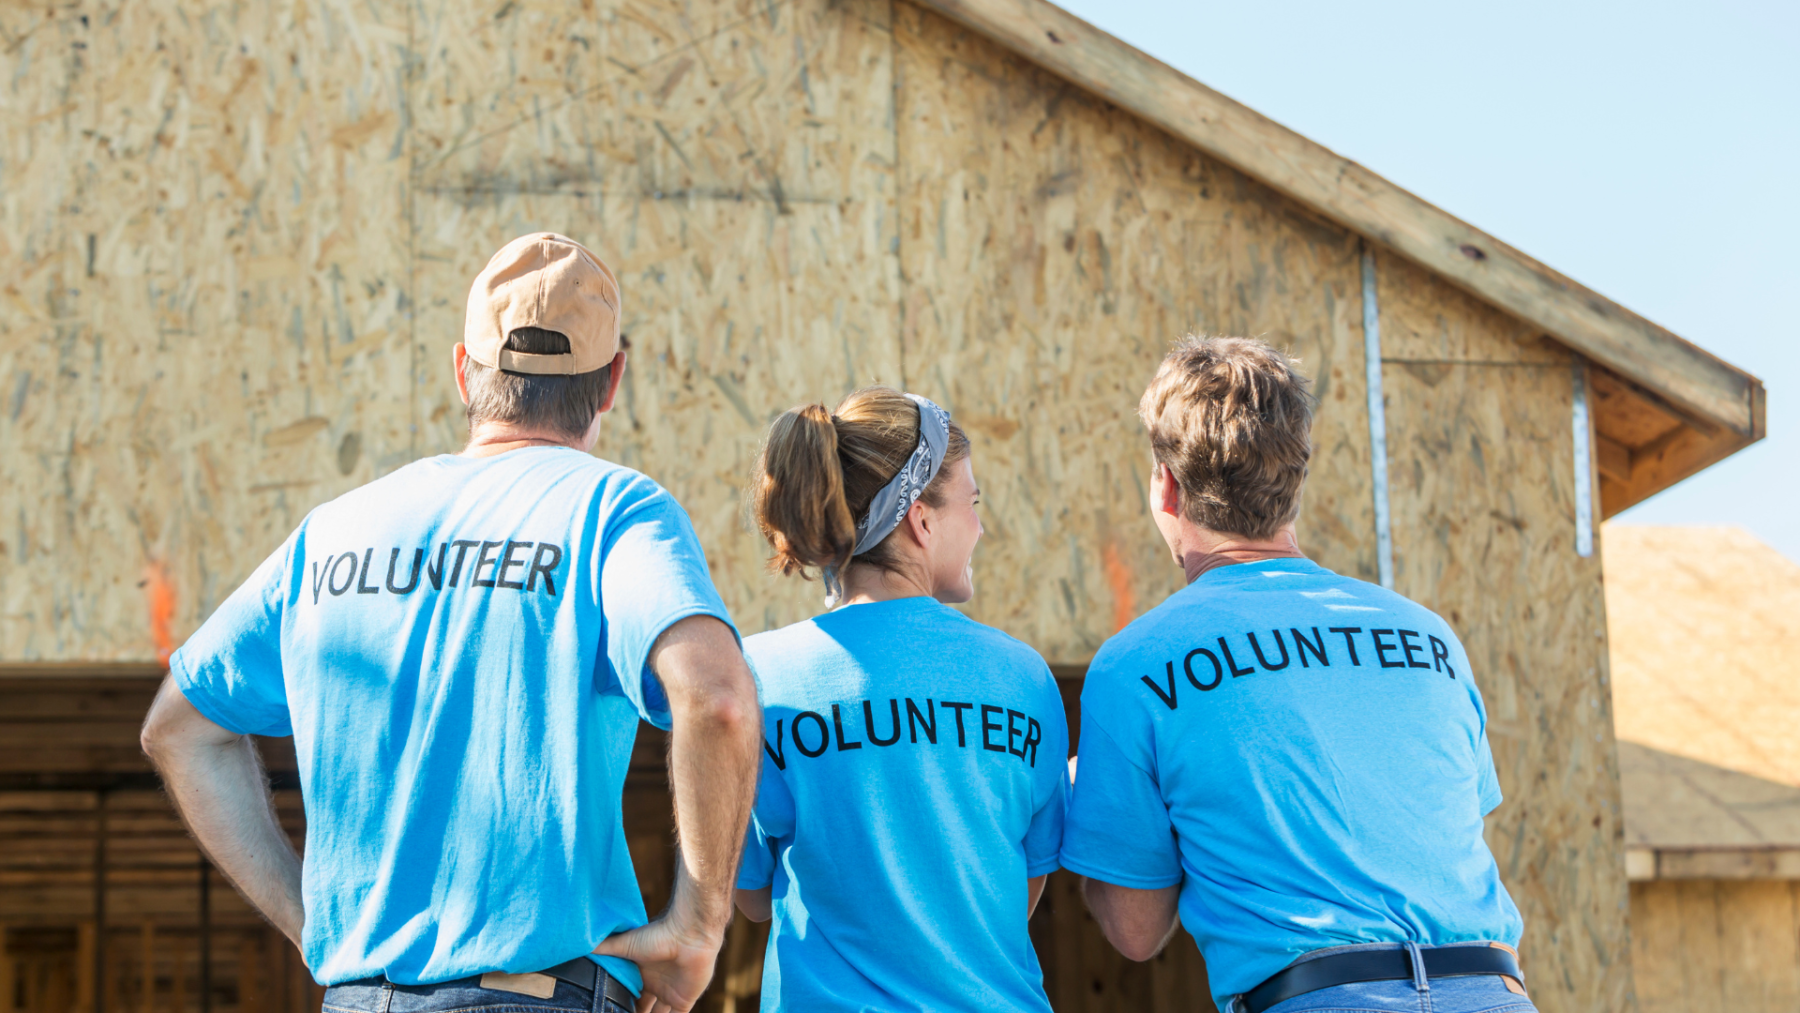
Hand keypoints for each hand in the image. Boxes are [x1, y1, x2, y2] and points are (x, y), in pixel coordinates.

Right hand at [593, 915, 723, 1012]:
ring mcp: (670, 993)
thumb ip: (603, 947)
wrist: (689, 934)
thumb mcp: (625, 944)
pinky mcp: (684, 1001)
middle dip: (630, 1012)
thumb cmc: (657, 935)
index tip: (603, 1009)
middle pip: (640, 1008)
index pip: (626, 994)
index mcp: (640, 973)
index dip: (617, 1004)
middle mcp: (654, 984)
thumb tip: (578, 944)